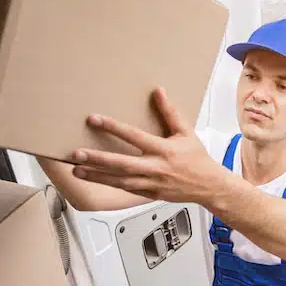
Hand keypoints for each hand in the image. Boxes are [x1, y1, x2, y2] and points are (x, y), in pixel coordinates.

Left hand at [70, 88, 227, 206]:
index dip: (113, 127)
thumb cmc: (197, 159)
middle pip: (121, 164)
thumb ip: (170, 112)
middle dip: (97, 159)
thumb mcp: (186, 132)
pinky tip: (94, 180)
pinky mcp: (149, 194)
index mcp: (163, 150)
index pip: (133, 136)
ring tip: (77, 170)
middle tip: (76, 154)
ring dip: (96, 176)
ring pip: (119, 181)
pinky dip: (108, 186)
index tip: (94, 119)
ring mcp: (151, 183)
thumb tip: (158, 92)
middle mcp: (155, 168)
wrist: (208, 186)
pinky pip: (125, 190)